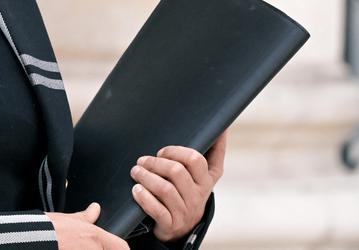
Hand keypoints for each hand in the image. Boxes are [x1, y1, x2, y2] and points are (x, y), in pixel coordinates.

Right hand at [45, 202, 129, 249]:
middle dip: (102, 248)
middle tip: (89, 244)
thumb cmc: (50, 229)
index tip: (119, 248)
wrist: (33, 240)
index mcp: (96, 238)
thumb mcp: (71, 219)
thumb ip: (86, 216)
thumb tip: (95, 209)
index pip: (122, 247)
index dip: (122, 248)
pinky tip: (71, 249)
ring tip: (77, 246)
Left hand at [129, 129, 227, 243]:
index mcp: (206, 180)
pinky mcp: (171, 224)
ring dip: (146, 177)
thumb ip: (208, 155)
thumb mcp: (200, 177)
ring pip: (165, 189)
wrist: (180, 229)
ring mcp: (185, 211)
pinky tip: (137, 189)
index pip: (197, 160)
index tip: (162, 150)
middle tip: (143, 160)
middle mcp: (198, 195)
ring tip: (136, 171)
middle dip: (156, 162)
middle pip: (177, 171)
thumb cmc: (186, 193)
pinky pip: (156, 209)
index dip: (178, 151)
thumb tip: (222, 128)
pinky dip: (144, 197)